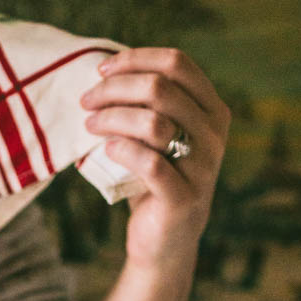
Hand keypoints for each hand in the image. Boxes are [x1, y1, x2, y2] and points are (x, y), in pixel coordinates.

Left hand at [80, 47, 229, 273]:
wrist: (164, 242)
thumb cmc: (156, 181)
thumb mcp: (159, 137)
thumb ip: (150, 105)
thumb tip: (107, 70)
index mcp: (212, 109)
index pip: (177, 63)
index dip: (136, 59)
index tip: (102, 70)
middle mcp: (214, 134)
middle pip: (161, 88)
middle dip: (116, 89)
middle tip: (87, 100)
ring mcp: (203, 167)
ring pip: (154, 123)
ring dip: (113, 118)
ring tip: (90, 124)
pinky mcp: (183, 198)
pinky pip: (150, 164)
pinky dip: (123, 151)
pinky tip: (106, 148)